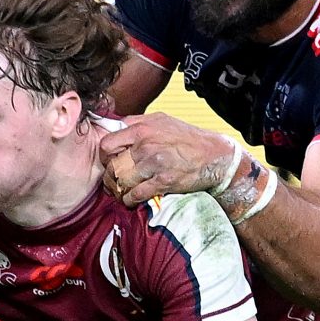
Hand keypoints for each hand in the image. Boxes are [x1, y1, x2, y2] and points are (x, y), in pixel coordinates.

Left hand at [100, 112, 251, 205]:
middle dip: (109, 176)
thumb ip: (137, 122)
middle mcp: (146, 145)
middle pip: (112, 165)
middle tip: (112, 181)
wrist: (214, 155)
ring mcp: (154, 164)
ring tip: (120, 191)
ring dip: (118, 190)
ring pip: (121, 181)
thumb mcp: (162, 120)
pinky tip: (131, 199)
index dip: (105, 155)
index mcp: (143, 128)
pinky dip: (130, 200)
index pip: (107, 143)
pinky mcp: (163, 182)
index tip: (109, 161)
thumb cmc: (188, 138)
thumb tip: (116, 128)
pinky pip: (136, 194)